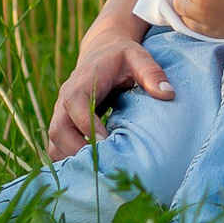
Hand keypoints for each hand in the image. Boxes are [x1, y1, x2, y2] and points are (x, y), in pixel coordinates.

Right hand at [45, 39, 170, 159]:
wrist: (102, 52)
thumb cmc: (121, 57)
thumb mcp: (138, 57)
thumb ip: (151, 73)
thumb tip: (168, 94)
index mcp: (80, 84)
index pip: (75, 106)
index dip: (88, 126)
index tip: (108, 142)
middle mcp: (64, 101)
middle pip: (58, 130)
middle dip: (77, 149)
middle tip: (104, 163)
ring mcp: (61, 115)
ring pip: (54, 143)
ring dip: (72, 159)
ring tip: (99, 170)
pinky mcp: (64, 125)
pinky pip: (57, 148)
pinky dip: (70, 161)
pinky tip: (92, 168)